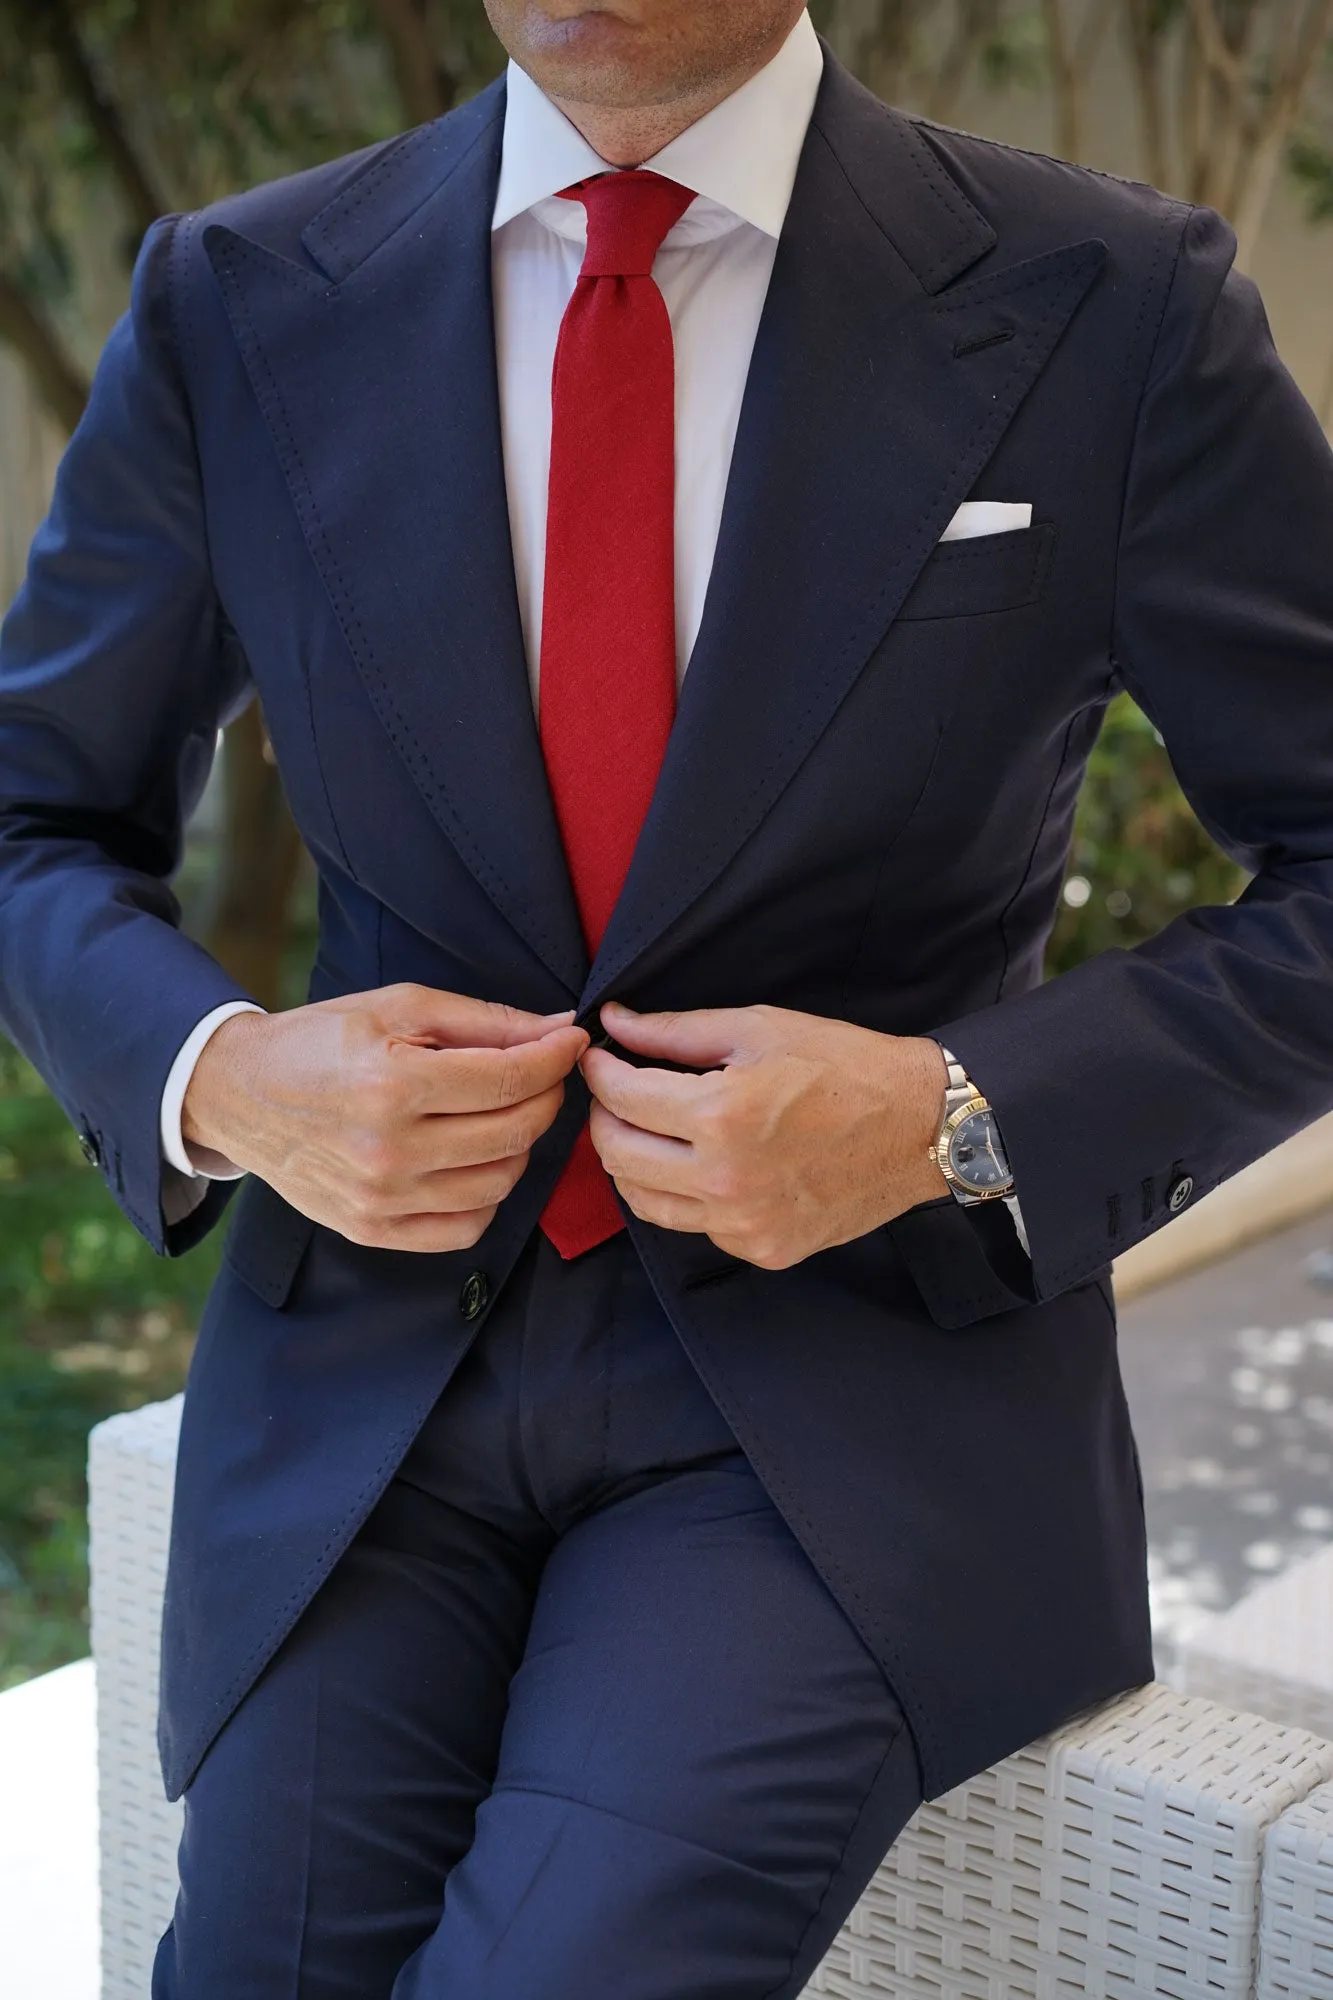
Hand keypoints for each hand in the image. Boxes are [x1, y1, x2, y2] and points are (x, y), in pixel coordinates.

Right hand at [181, 985, 588, 1251]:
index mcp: (393, 1084)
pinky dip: (487, 1195)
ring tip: (503, 1113)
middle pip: (514, 1132)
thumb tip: (557, 1030)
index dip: (554, 1058)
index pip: (510, 1079)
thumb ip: (483, 1020)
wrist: (239, 1095)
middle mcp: (389, 1150)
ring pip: (500, 1182)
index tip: (570, 1041)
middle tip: (542, 1074)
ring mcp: (381, 1199)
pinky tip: (474, 1160)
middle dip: (546, 1097)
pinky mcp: (373, 1230)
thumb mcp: (397, 1008)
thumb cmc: (320, 1041)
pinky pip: (466, 1228)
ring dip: (519, 1145)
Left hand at [582, 1001, 948, 1269]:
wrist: (919, 1127)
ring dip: (632, 1161)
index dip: (599, 1071)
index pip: (620, 1098)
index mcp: (720, 1116)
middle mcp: (724, 1180)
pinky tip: (701, 1164)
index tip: (600, 1056)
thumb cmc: (845, 1066)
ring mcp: (742, 1224)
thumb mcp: (759, 1029)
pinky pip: (694, 1225)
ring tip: (648, 1129)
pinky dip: (682, 1194)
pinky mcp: (762, 1249)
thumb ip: (676, 1032)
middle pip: (617, 1156)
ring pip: (644, 1201)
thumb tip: (616, 1022)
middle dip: (604, 1117)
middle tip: (617, 1092)